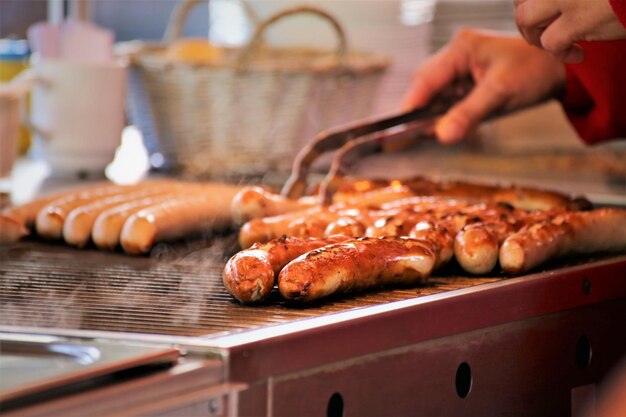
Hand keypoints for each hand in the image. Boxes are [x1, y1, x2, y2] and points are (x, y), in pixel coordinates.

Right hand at [403, 29, 565, 143]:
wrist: (559, 68)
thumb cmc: (534, 71)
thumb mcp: (499, 94)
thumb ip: (467, 115)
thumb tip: (441, 136)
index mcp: (460, 49)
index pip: (425, 79)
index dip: (411, 104)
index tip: (400, 128)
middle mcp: (455, 56)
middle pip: (425, 86)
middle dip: (420, 111)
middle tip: (413, 135)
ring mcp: (460, 69)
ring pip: (434, 95)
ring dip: (432, 115)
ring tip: (429, 134)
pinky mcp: (466, 83)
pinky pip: (447, 100)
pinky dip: (444, 115)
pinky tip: (445, 127)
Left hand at [515, 0, 625, 62]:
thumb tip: (546, 7)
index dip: (527, 0)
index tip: (537, 8)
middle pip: (520, 1)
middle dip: (526, 18)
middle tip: (540, 29)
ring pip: (526, 20)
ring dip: (535, 36)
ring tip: (555, 44)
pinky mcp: (579, 17)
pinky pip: (552, 43)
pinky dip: (561, 54)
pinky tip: (577, 55)